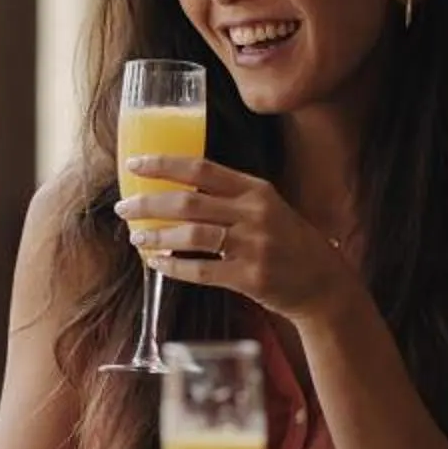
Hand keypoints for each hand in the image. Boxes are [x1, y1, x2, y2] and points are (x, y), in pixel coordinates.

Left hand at [121, 154, 356, 326]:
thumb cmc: (289, 243)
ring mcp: (253, 246)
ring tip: (136, 238)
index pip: (201, 169)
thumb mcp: (267, 208)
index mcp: (256, 190)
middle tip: (123, 208)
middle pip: (188, 202)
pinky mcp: (250, 277)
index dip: (163, 164)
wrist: (324, 284)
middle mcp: (255, 213)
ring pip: (191, 235)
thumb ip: (230, 198)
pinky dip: (173, 267)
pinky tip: (157, 264)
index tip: (134, 164)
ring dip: (156, 236)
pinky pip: (200, 270)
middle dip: (148, 203)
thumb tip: (175, 192)